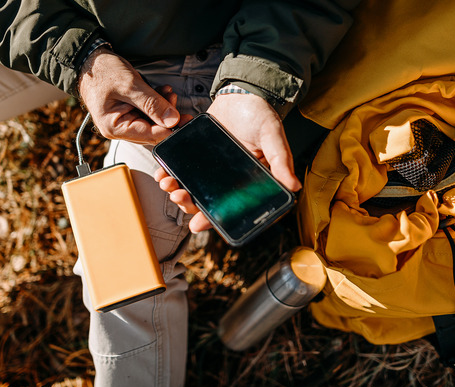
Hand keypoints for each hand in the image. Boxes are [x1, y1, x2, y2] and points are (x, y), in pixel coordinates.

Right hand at [77, 47, 181, 144]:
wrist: (89, 60)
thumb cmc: (102, 71)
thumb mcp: (130, 85)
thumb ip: (152, 104)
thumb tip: (172, 121)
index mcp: (115, 127)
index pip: (150, 135)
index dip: (170, 129)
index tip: (185, 119)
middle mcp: (118, 129)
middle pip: (152, 131)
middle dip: (167, 117)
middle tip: (175, 99)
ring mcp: (123, 122)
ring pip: (152, 122)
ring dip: (163, 108)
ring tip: (168, 92)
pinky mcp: (128, 113)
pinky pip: (147, 114)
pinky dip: (156, 104)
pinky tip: (162, 92)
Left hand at [154, 93, 301, 232]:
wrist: (241, 93)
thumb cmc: (261, 115)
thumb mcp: (272, 136)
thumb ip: (280, 160)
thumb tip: (293, 186)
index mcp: (247, 183)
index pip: (230, 210)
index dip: (213, 221)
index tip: (197, 225)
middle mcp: (227, 181)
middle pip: (205, 203)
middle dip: (188, 204)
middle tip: (179, 196)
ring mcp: (209, 169)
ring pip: (190, 189)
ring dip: (176, 191)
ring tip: (167, 184)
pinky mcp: (195, 156)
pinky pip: (180, 169)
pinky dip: (168, 173)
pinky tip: (161, 172)